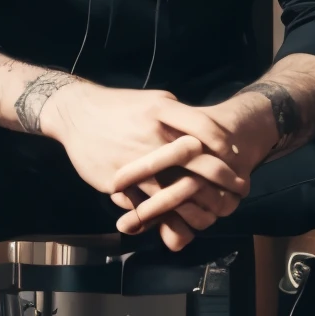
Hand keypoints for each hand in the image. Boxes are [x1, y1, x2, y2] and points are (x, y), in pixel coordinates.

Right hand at [40, 85, 251, 251]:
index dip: (224, 143)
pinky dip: (166, 213)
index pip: (204, 127)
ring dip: (198, 201)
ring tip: (217, 207)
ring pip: (173, 189)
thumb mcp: (154, 99)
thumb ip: (180, 114)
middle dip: (223, 176)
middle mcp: (149, 137)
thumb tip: (207, 131)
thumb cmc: (120, 106)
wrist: (75, 114)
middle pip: (196, 161)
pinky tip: (182, 216)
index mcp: (160, 111)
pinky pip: (145, 204)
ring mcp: (133, 162)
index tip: (235, 154)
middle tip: (239, 185)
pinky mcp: (116, 182)